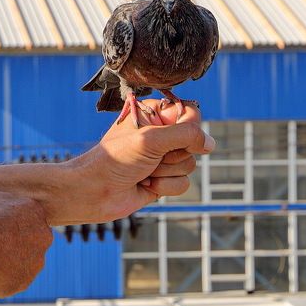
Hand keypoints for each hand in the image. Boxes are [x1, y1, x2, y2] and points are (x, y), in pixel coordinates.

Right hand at [0, 153, 52, 297]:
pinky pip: (13, 280)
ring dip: (7, 260)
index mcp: (34, 212)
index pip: (26, 216)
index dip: (7, 219)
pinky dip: (1, 278)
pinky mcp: (23, 283)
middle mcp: (41, 237)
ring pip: (21, 262)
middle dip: (11, 241)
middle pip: (28, 240)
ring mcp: (34, 263)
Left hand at [66, 100, 214, 222]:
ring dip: (167, 172)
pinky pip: (183, 183)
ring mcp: (161, 158)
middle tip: (150, 158)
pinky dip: (166, 186)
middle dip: (173, 155)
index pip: (189, 113)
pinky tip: (146, 185)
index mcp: (153, 114)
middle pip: (193, 142)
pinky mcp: (162, 179)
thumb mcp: (150, 139)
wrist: (94, 192)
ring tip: (144, 171)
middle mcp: (159, 134)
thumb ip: (185, 135)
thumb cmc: (116, 159)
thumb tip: (211, 143)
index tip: (169, 138)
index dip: (186, 128)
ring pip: (190, 164)